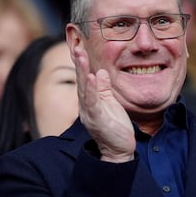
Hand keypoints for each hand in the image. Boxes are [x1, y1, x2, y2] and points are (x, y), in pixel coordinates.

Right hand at [72, 46, 134, 161]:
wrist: (119, 150)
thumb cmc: (115, 127)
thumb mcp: (110, 103)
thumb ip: (104, 88)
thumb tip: (99, 72)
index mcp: (89, 101)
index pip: (84, 78)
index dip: (82, 63)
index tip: (79, 46)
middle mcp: (86, 105)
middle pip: (81, 80)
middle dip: (79, 63)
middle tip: (77, 46)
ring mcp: (90, 112)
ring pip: (84, 89)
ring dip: (82, 71)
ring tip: (81, 56)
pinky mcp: (96, 119)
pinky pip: (92, 102)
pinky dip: (91, 89)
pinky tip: (91, 77)